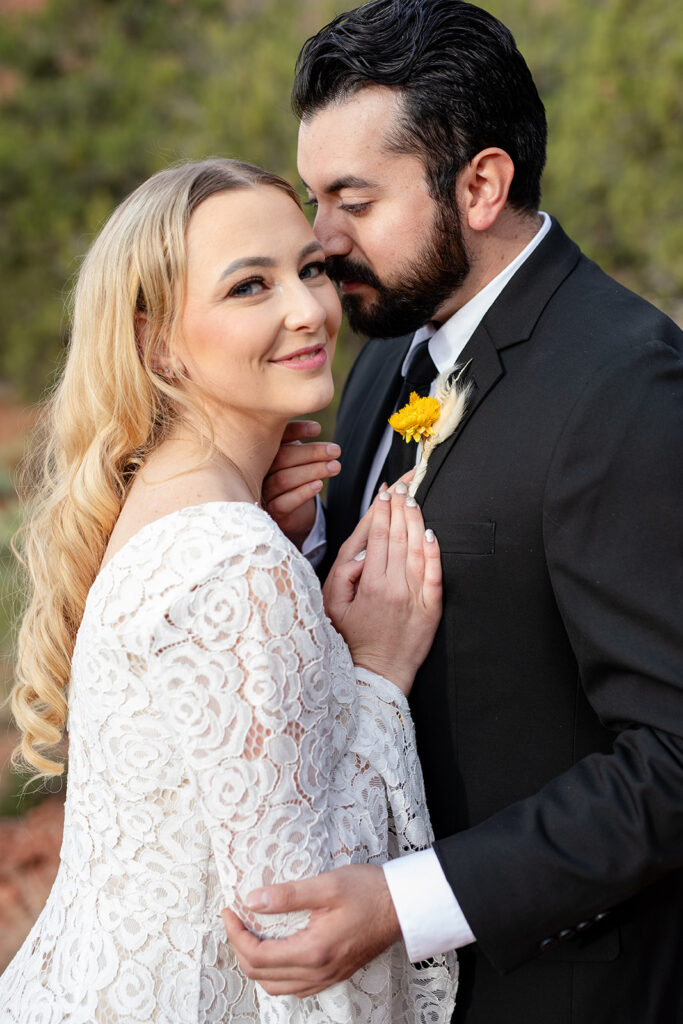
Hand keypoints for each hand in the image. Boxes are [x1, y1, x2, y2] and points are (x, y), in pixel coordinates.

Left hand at [221, 865, 399, 996]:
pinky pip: (294, 985)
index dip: (236, 934)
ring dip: (256, 964)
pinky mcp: (333, 974)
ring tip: (249, 935)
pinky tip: (276, 949)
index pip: (258, 955)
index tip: (229, 912)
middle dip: (240, 949)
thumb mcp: (328, 885)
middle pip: (261, 975)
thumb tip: (252, 901)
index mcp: (314, 951)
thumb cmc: (370, 892)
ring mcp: (327, 977)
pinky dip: (275, 972)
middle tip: (234, 920)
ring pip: (276, 986)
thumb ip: (288, 895)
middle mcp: (318, 972)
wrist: (403, 906)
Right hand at [263, 420, 340, 548]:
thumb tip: (315, 426)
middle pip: (281, 458)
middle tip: (335, 450)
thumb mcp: (293, 454)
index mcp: (260, 452)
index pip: (275, 438)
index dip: (296, 431)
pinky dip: (303, 493)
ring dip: (312, 471)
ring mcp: (261, 491)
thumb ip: (295, 438)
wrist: (289, 508)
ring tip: (335, 466)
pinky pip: (284, 503)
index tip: (317, 428)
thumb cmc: (292, 472)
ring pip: (284, 479)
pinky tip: (319, 485)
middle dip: (311, 452)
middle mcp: (256, 471)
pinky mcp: (269, 512)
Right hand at [323, 483, 441, 693]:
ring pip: (418, 549)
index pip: (376, 536)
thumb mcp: (332, 607)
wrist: (377, 676)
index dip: (380, 511)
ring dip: (417, 521)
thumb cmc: (350, 641)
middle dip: (400, 507)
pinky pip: (436, 574)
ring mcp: (415, 598)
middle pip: (398, 536)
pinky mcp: (432, 609)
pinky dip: (435, 552)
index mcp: (368, 584)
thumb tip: (360, 552)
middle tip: (402, 487)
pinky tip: (433, 533)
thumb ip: (343, 575)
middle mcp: (394, 587)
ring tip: (415, 500)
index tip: (383, 494)